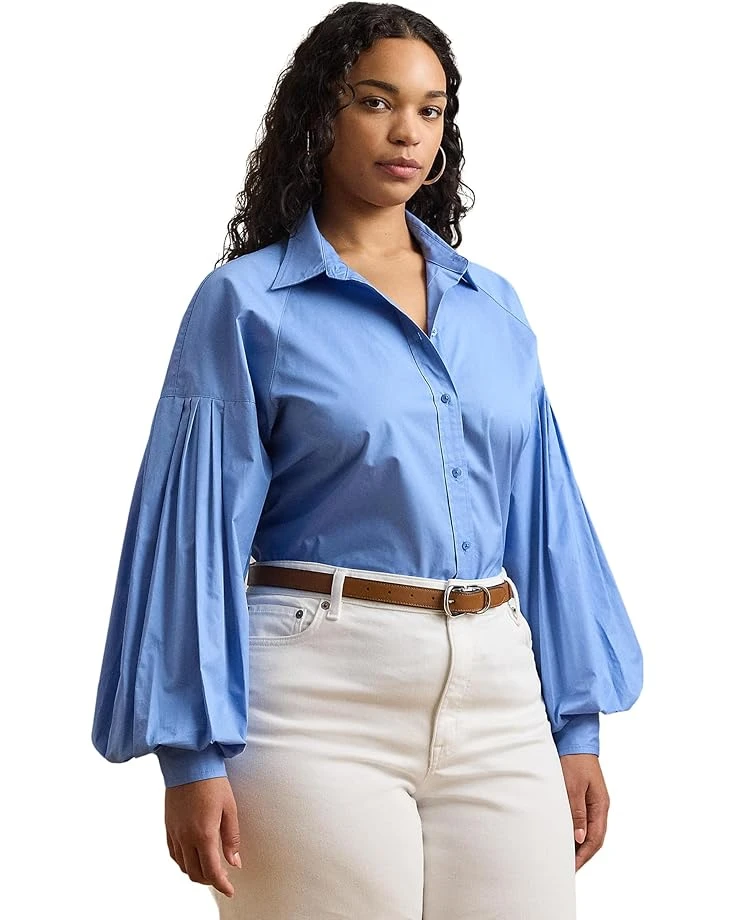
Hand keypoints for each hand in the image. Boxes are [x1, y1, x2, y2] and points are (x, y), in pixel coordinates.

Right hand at [164, 775, 241, 897]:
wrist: (189, 764)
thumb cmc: (212, 782)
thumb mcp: (229, 808)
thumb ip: (232, 838)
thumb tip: (234, 862)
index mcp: (204, 834)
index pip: (211, 871)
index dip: (221, 884)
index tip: (229, 890)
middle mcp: (186, 837)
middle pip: (195, 873)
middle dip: (210, 880)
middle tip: (222, 877)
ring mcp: (175, 833)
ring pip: (183, 866)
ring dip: (196, 872)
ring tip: (209, 868)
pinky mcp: (168, 826)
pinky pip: (173, 854)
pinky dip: (183, 862)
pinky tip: (192, 856)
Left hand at [558, 753, 609, 871]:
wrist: (574, 739)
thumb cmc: (574, 760)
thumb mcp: (573, 786)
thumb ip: (576, 812)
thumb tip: (579, 839)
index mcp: (601, 805)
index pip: (595, 839)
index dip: (584, 855)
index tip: (572, 868)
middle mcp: (599, 806)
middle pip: (593, 838)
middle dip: (582, 854)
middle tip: (567, 868)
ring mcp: (592, 801)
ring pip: (588, 830)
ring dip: (578, 844)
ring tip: (564, 856)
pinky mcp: (584, 796)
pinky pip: (582, 819)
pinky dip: (575, 831)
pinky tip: (564, 836)